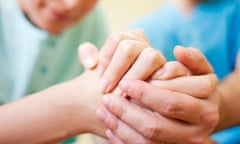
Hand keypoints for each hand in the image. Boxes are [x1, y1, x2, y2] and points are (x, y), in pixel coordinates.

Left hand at [78, 29, 164, 92]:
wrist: (122, 98)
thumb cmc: (109, 82)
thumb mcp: (95, 66)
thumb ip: (87, 54)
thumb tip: (91, 62)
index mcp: (127, 39)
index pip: (116, 39)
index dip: (106, 59)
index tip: (98, 78)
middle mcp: (143, 45)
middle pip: (129, 48)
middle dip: (116, 70)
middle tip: (104, 90)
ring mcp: (159, 58)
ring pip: (150, 57)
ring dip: (134, 76)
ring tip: (123, 95)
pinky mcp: (171, 71)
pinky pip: (171, 70)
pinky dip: (160, 79)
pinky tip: (145, 93)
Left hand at [98, 46, 219, 143]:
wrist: (200, 112)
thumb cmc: (196, 86)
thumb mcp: (201, 71)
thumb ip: (193, 59)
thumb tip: (178, 50)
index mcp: (205, 108)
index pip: (170, 101)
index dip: (145, 92)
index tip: (124, 82)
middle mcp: (197, 131)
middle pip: (156, 124)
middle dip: (127, 111)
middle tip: (107, 97)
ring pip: (147, 139)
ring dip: (121, 125)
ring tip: (102, 111)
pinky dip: (124, 139)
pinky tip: (110, 127)